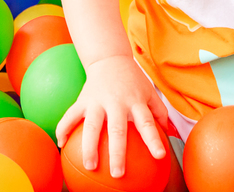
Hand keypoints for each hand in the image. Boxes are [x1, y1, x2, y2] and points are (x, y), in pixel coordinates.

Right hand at [55, 55, 169, 177]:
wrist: (109, 58)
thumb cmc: (132, 81)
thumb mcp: (149, 92)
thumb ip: (160, 113)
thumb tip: (172, 135)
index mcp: (135, 102)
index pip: (146, 122)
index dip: (153, 139)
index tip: (160, 155)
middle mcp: (117, 102)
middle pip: (117, 129)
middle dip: (117, 152)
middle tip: (118, 173)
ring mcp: (98, 101)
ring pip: (92, 125)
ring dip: (89, 147)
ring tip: (89, 166)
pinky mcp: (82, 100)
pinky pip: (70, 116)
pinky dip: (64, 129)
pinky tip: (61, 145)